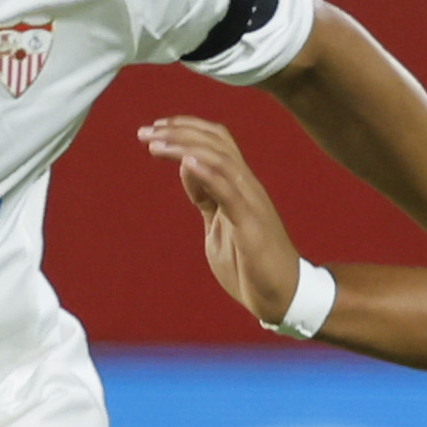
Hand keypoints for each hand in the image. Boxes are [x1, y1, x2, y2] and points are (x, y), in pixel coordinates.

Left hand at [142, 115, 299, 321]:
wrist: (282, 296)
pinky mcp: (252, 228)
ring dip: (185, 148)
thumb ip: (204, 197)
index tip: (154, 130)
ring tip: (155, 144)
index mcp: (240, 186)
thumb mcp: (218, 225)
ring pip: (221, 160)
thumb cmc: (250, 264)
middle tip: (144, 133)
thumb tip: (185, 166)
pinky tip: (186, 163)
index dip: (185, 129)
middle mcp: (248, 187)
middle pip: (217, 142)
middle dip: (179, 132)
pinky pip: (230, 193)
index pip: (217, 141)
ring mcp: (252, 205)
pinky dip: (208, 175)